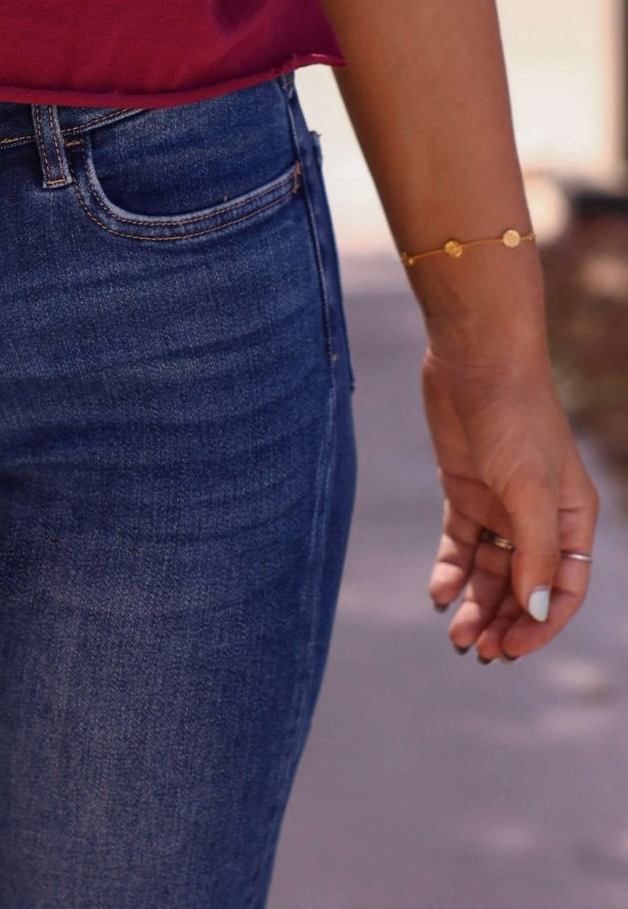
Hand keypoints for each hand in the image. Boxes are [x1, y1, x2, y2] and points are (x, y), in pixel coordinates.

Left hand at [420, 339, 597, 659]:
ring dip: (475, 604)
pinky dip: (450, 570)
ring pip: (491, 570)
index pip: (564, 588)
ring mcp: (500, 504)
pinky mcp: (465, 490)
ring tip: (455, 635)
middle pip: (523, 586)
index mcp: (573, 519)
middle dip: (502, 620)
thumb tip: (534, 613)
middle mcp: (539, 517)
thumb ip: (535, 554)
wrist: (475, 361)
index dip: (540, 624)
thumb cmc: (516, 420)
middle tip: (476, 650)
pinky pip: (461, 544)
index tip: (510, 648)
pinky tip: (437, 594)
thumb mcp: (531, 491)